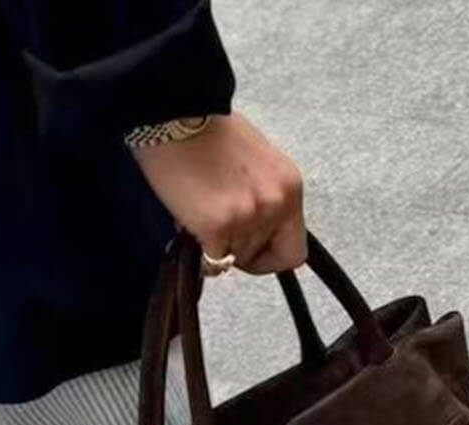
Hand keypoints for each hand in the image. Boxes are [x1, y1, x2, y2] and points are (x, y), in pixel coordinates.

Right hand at [131, 111, 306, 274]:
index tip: (252, 251)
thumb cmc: (208, 133)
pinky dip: (199, 254)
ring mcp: (247, 217)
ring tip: (202, 211)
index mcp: (289, 187)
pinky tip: (192, 225)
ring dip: (217, 246)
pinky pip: (211, 263)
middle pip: (259, 258)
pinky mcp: (217, 227)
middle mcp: (275, 204)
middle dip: (237, 249)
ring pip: (234, 261)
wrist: (174, 116)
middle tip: (218, 225)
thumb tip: (259, 230)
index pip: (294, 253)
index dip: (271, 258)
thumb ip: (265, 197)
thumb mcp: (258, 165)